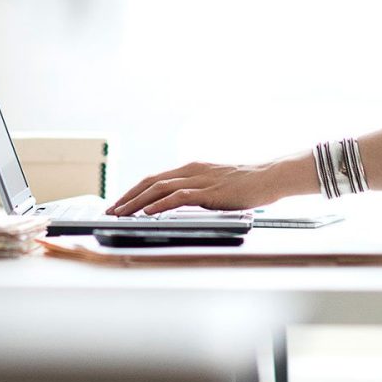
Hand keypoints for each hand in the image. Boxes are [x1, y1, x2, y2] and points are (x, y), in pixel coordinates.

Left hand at [106, 160, 282, 215]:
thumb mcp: (215, 186)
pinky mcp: (210, 190)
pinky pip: (179, 196)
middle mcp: (191, 170)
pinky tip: (149, 212)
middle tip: (111, 210)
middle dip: (128, 196)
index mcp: (190, 168)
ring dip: (137, 202)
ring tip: (122, 213)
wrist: (270, 177)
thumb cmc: (246, 184)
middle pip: (150, 181)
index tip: (119, 203)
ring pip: (159, 188)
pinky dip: (161, 204)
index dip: (133, 191)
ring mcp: (200, 179)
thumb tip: (176, 207)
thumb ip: (196, 192)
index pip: (154, 178)